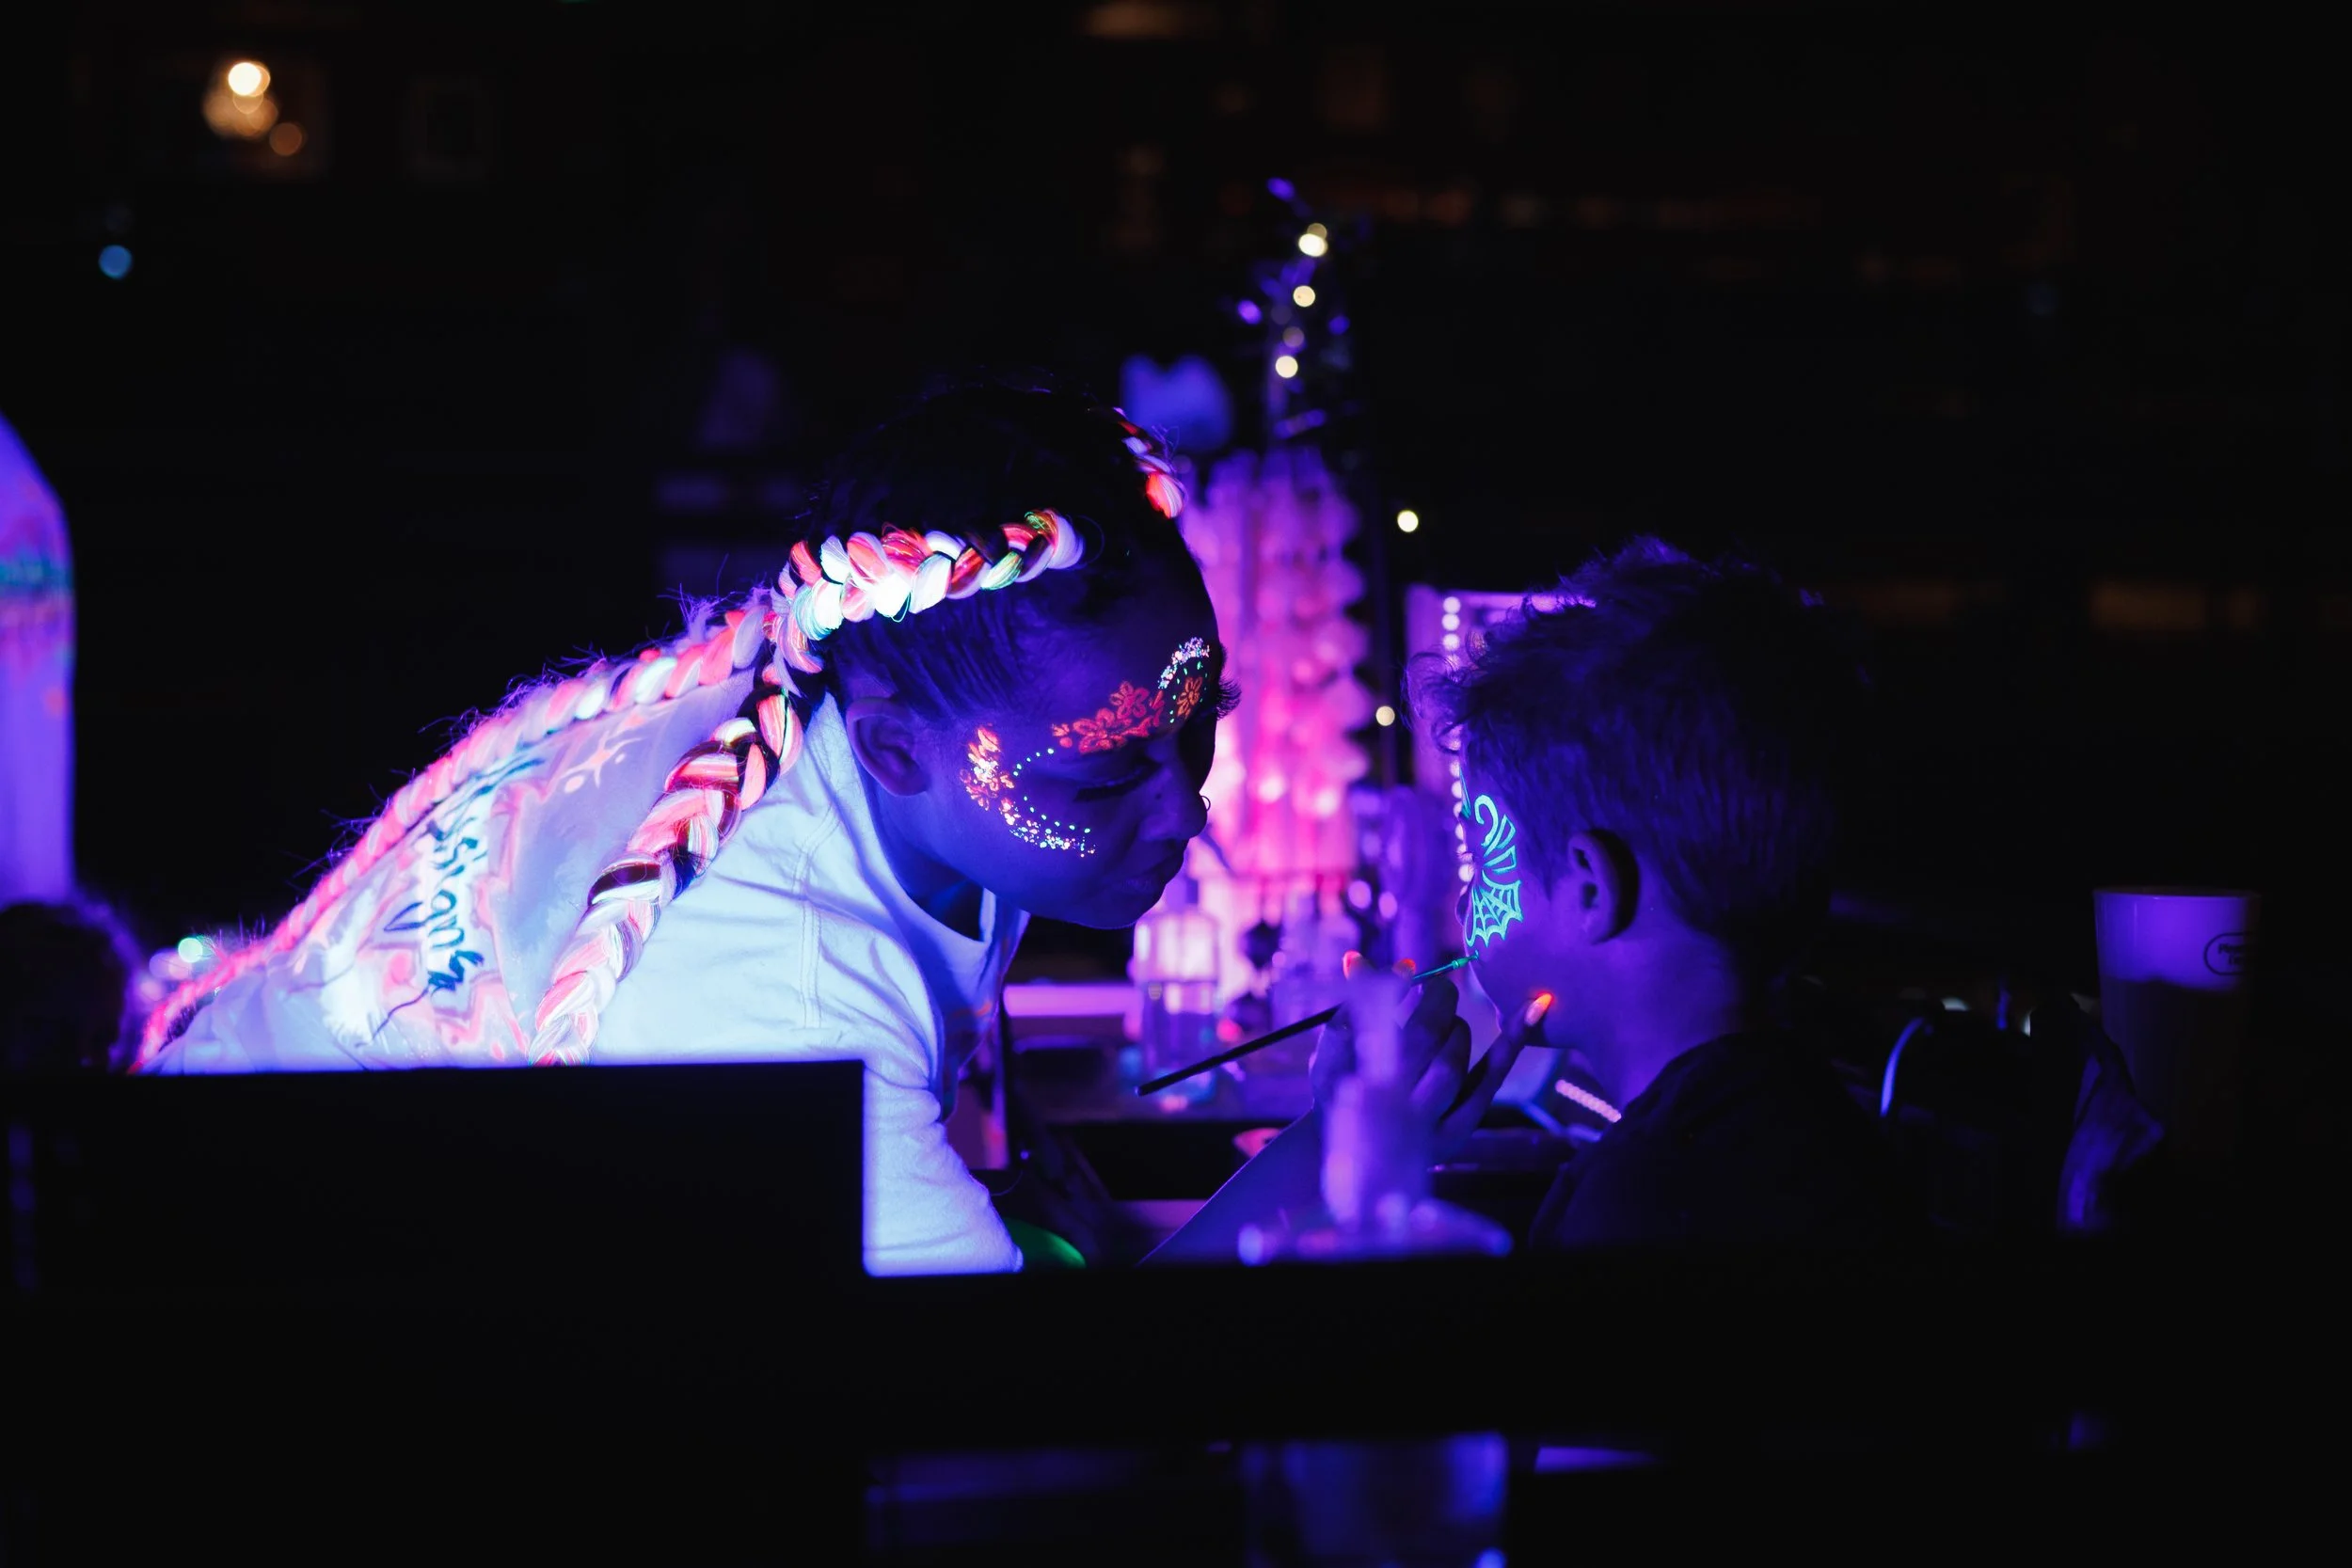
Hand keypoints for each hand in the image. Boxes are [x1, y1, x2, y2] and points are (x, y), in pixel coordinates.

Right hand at [1309, 957, 1549, 1155]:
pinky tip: (1536, 1005)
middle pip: (1422, 1037)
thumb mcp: (1330, 1056)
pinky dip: (1513, 1040)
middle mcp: (1389, 1103)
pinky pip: (1490, 1078)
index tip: (1410, 971)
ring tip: (1445, 1025)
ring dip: (1454, 1029)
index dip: (1395, 989)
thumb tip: (1368, 961)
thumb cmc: (1339, 1098)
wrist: (1355, 1172)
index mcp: (1350, 1077)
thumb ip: (1349, 1009)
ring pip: (1451, 1058)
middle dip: (1434, 1003)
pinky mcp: (1460, 1127)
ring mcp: (1427, 1120)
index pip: (1379, 1020)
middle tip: (1437, 990)